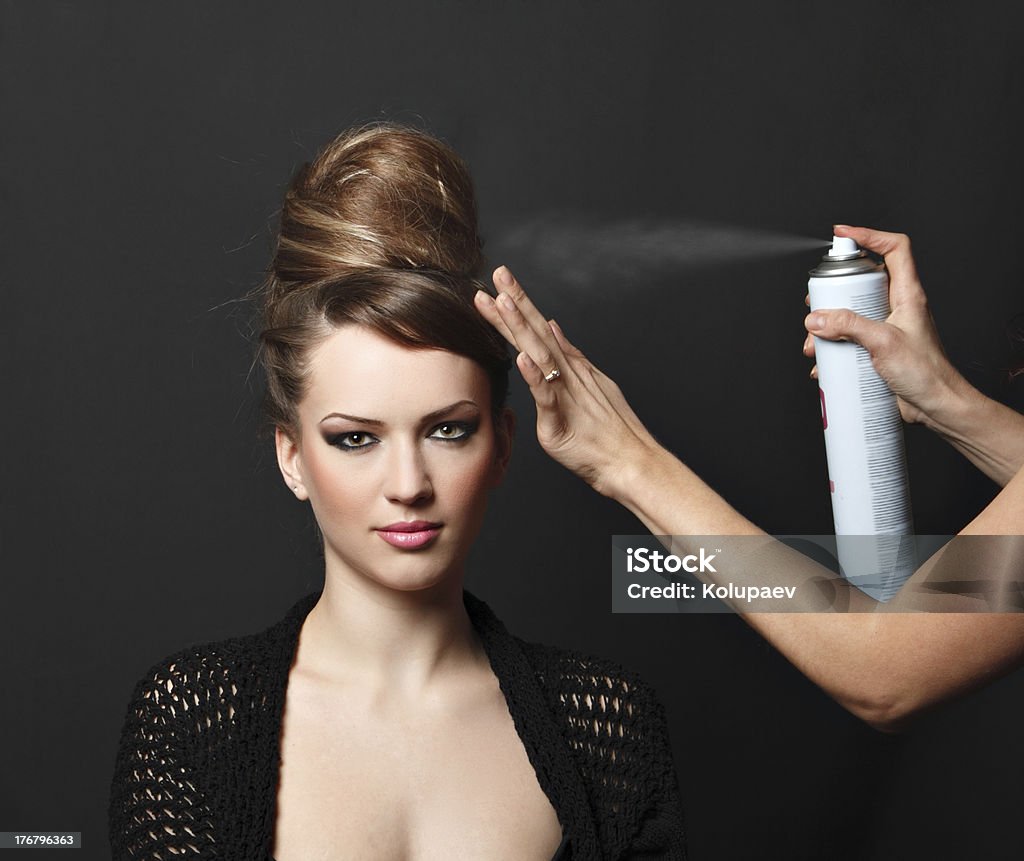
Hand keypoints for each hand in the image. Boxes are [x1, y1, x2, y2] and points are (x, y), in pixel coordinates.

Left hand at [474, 266, 657, 497]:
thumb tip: (552, 327)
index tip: (500, 282)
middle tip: (499, 273)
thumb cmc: (609, 432)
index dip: (519, 306)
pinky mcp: (560, 422)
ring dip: (521, 327)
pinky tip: (522, 357)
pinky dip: (535, 376)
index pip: (539, 330)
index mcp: (570, 368)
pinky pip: (547, 396)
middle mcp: (568, 374)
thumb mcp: (590, 386)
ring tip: (503, 302)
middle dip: (516, 302)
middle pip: (538, 332)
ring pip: (540, 355)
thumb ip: (570, 357)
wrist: (631, 462)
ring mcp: (566, 395)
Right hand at [802, 225, 968, 426]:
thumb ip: (849, 326)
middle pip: (861, 282)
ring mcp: (886, 329)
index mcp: (908, 295)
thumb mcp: (883, 342)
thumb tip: (818, 318)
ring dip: (827, 328)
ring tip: (815, 342)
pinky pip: (849, 341)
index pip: (894, 249)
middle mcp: (897, 307)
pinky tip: (824, 364)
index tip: (842, 234)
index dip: (869, 235)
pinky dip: (832, 349)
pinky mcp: (877, 350)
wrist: (937, 406)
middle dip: (833, 291)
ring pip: (850, 314)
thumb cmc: (927, 373)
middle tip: (816, 301)